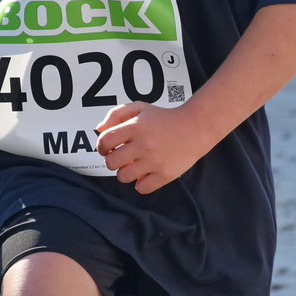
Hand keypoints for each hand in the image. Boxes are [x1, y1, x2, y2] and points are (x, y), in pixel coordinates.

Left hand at [94, 101, 209, 193]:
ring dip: (125, 173)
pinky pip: (141, 188)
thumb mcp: (141, 108)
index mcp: (135, 126)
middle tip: (122, 158)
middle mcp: (143, 144)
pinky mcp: (165, 174)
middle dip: (112, 161)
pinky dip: (141, 184)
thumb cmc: (164, 118)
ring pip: (123, 177)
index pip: (104, 141)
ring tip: (134, 166)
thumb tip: (99, 129)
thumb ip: (117, 114)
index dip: (102, 147)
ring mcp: (154, 161)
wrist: (195, 127)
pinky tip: (146, 174)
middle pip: (111, 162)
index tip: (107, 149)